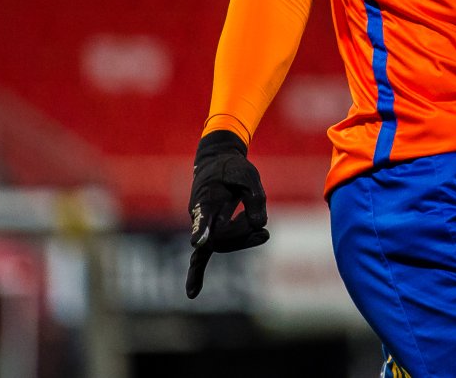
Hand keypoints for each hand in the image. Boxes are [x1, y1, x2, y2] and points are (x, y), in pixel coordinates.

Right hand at [186, 129, 269, 298]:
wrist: (215, 163)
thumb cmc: (232, 169)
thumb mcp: (250, 175)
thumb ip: (257, 199)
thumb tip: (261, 226)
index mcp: (207, 195)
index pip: (204, 215)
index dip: (203, 228)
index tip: (198, 242)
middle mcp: (199, 214)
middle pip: (219, 237)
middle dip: (243, 233)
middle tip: (259, 222)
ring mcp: (200, 225)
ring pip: (219, 246)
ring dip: (242, 242)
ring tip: (263, 233)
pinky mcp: (206, 232)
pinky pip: (201, 255)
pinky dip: (196, 273)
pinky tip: (192, 293)